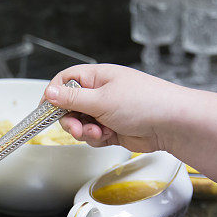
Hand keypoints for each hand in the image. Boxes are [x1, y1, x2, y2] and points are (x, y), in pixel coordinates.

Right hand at [42, 64, 188, 152]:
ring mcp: (106, 111)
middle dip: (70, 120)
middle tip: (75, 128)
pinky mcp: (112, 129)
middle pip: (69, 106)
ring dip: (84, 132)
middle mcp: (100, 92)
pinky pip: (92, 136)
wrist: (171, 124)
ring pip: (80, 124)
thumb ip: (72, 99)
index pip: (65, 81)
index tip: (45, 110)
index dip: (53, 95)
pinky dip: (96, 139)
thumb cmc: (144, 102)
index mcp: (97, 77)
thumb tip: (49, 93)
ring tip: (97, 133)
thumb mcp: (101, 99)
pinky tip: (107, 136)